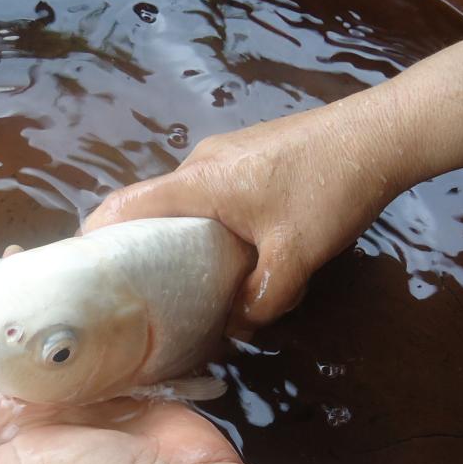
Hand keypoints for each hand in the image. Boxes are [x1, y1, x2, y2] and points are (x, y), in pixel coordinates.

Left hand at [0, 266, 240, 463]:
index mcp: (3, 436)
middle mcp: (38, 411)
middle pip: (6, 347)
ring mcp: (85, 390)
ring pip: (50, 335)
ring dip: (39, 298)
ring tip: (34, 256)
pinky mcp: (125, 375)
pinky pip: (97, 334)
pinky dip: (86, 305)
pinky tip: (81, 272)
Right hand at [83, 92, 411, 332]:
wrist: (381, 135)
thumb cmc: (330, 190)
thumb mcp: (295, 258)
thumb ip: (261, 301)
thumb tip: (237, 328)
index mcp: (197, 183)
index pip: (124, 207)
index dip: (94, 239)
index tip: (81, 276)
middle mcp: (200, 164)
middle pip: (151, 208)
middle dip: (139, 250)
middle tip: (136, 296)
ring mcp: (225, 157)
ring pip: (185, 204)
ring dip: (181, 240)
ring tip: (185, 285)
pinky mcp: (249, 158)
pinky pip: (211, 196)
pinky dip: (207, 226)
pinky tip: (230, 255)